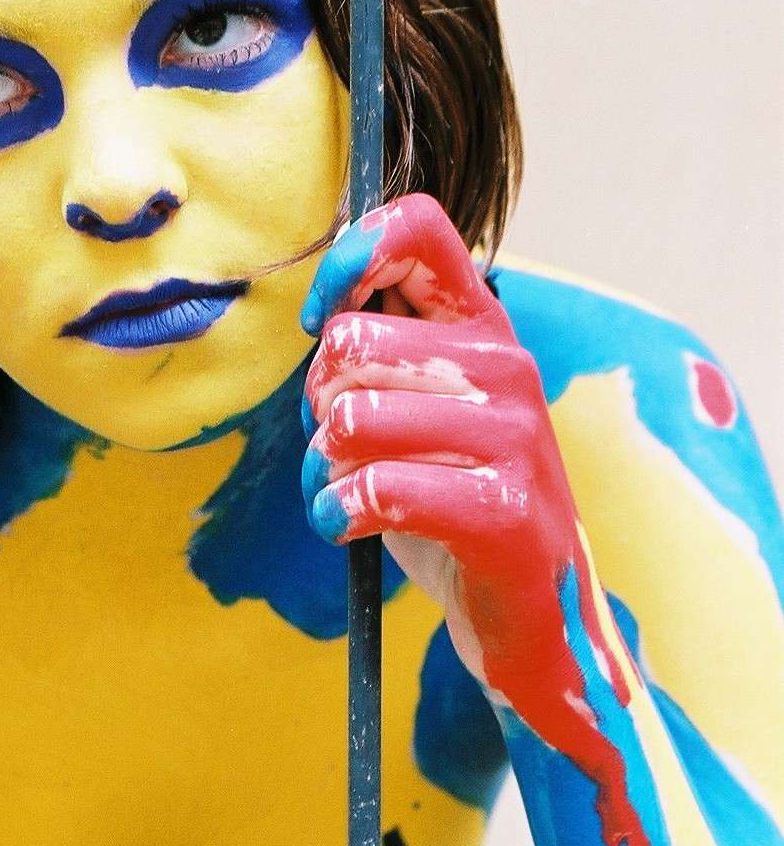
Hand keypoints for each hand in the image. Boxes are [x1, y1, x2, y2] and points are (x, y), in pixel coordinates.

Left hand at [300, 195, 646, 845]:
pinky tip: (348, 530)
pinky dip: (336, 516)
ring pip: (349, 419)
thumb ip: (374, 352)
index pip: (419, 229)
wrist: (528, 616)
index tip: (321, 324)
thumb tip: (320, 318)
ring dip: (319, 472)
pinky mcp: (501, 511)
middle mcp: (507, 367)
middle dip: (316, 406)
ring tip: (343, 497)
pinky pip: (372, 489)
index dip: (348, 261)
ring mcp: (513, 437)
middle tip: (340, 452)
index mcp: (483, 327)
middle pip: (350, 342)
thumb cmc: (451, 503)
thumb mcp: (414, 410)